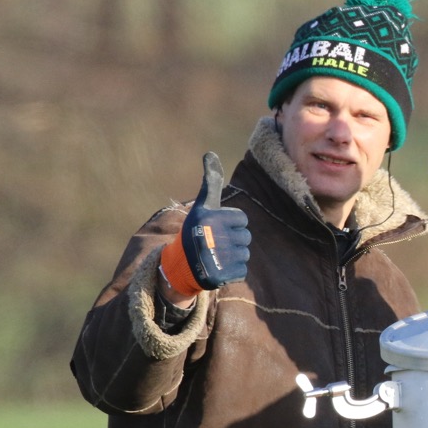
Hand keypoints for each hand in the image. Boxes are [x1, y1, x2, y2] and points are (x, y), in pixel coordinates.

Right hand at [159, 153, 251, 298]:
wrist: (181, 265)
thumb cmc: (196, 230)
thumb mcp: (203, 205)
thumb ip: (211, 181)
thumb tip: (210, 153)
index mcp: (211, 218)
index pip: (242, 219)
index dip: (232, 224)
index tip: (216, 227)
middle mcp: (215, 236)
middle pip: (245, 237)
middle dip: (233, 240)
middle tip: (215, 243)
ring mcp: (219, 257)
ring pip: (245, 253)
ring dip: (234, 256)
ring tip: (216, 255)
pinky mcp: (223, 274)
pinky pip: (242, 270)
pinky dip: (232, 271)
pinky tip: (218, 268)